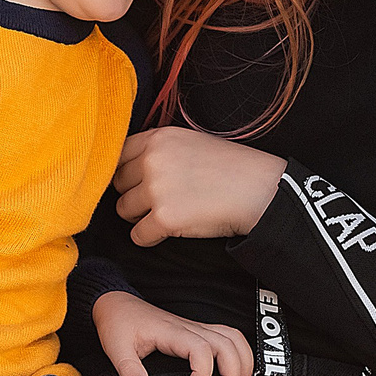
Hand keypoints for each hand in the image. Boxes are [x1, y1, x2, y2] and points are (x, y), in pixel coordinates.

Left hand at [92, 291, 253, 375]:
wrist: (117, 305)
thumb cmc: (119, 324)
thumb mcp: (115, 348)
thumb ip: (127, 369)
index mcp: (171, 331)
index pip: (200, 348)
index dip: (203, 372)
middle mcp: (188, 327)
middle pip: (226, 343)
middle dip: (234, 371)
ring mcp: (195, 328)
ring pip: (232, 337)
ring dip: (242, 361)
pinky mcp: (197, 331)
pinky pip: (227, 336)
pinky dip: (239, 353)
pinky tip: (235, 373)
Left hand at [113, 127, 286, 246]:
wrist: (258, 190)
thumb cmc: (230, 168)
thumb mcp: (191, 142)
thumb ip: (159, 149)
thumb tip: (129, 167)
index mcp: (158, 138)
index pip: (118, 155)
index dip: (127, 172)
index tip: (139, 182)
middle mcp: (152, 160)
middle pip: (118, 184)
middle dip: (134, 195)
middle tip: (159, 200)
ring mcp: (156, 189)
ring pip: (124, 210)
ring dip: (140, 217)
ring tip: (168, 214)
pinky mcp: (164, 218)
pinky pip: (138, 235)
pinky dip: (150, 238)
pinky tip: (169, 231)